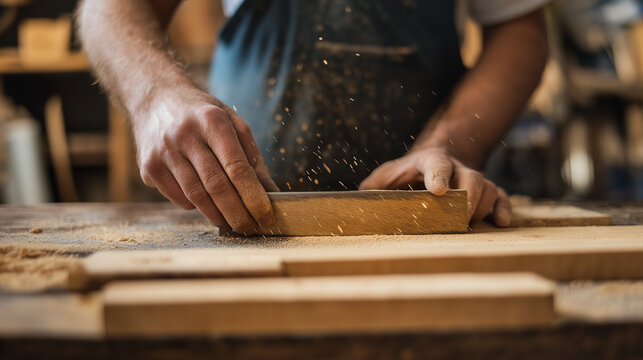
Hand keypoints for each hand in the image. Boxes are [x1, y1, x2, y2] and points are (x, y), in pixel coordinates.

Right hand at [133, 89, 278, 234]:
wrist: (155, 99)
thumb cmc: (203, 114)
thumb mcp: (232, 123)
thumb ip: (252, 157)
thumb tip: (270, 191)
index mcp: (211, 120)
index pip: (236, 167)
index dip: (253, 196)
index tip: (266, 215)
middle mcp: (185, 135)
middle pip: (216, 185)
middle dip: (238, 213)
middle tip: (252, 228)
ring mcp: (164, 152)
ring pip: (196, 196)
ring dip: (218, 215)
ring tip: (233, 224)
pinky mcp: (149, 167)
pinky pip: (178, 198)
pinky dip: (196, 207)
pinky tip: (207, 206)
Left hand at [359, 147, 510, 226]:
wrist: (434, 162)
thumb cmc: (405, 175)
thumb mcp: (385, 177)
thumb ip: (372, 189)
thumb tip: (355, 206)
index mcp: (429, 161)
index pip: (436, 164)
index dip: (438, 176)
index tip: (438, 191)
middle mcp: (456, 168)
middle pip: (471, 177)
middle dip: (467, 198)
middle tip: (459, 219)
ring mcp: (473, 179)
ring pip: (488, 188)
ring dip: (482, 208)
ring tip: (469, 225)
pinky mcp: (486, 192)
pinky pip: (502, 197)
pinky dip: (504, 209)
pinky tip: (500, 223)